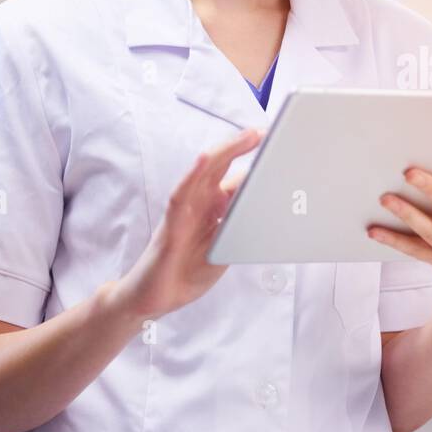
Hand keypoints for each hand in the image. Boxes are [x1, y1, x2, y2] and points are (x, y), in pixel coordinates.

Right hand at [110, 128, 262, 320]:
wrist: (153, 300)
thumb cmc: (186, 274)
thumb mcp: (224, 250)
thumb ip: (240, 229)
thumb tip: (270, 213)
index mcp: (213, 209)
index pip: (236, 180)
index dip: (256, 163)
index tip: (277, 147)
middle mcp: (198, 204)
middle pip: (221, 167)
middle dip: (242, 147)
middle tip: (264, 131)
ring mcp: (184, 211)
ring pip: (204, 173)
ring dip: (225, 152)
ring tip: (246, 137)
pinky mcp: (170, 224)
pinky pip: (181, 194)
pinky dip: (193, 175)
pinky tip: (205, 160)